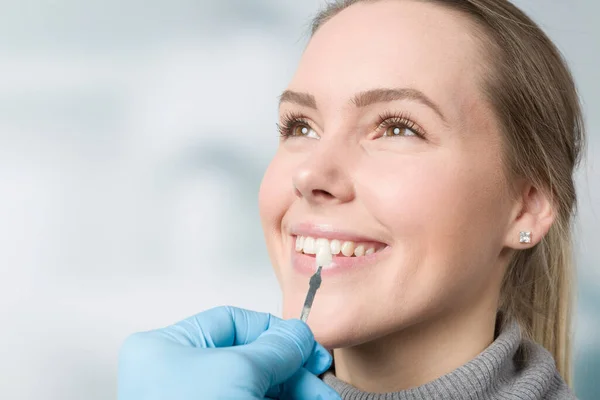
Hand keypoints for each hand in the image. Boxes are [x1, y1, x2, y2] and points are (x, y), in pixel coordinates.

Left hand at [118, 306, 340, 398]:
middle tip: (323, 384)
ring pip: (254, 387)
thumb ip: (274, 348)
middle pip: (249, 358)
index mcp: (166, 347)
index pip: (231, 322)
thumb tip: (298, 333)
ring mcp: (195, 399)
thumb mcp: (239, 373)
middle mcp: (177, 373)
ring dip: (293, 392)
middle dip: (292, 371)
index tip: (307, 347)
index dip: (274, 331)